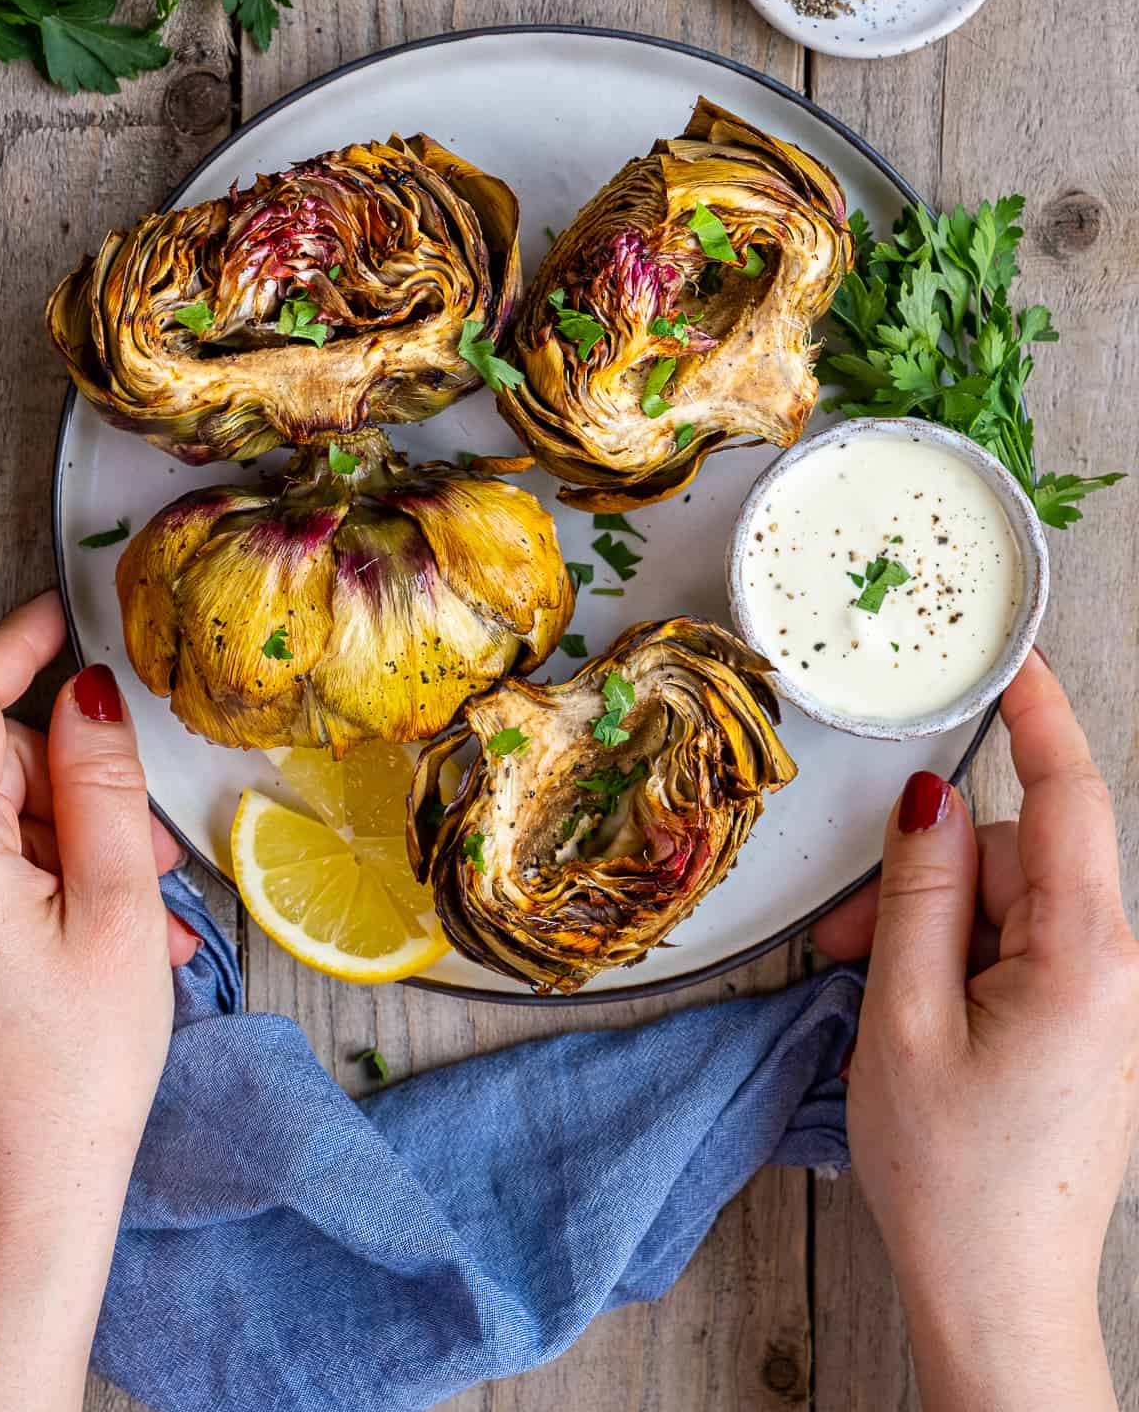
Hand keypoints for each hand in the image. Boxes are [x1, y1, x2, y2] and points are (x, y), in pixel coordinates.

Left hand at [0, 593, 193, 1411]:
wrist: (14, 1209)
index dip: (9, 645)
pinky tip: (114, 940)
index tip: (62, 616)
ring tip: (150, 911)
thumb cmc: (69, 1074)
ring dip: (75, 842)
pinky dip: (50, 887)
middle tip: (153, 837)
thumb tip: (88, 693)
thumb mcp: (116, 911)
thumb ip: (105, 788)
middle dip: (73, 778)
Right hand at [812, 649, 1138, 1411]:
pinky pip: (1015, 956)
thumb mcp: (905, 1017)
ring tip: (869, 998)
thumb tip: (929, 800)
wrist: (1000, 1305)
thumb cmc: (953, 1177)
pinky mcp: (1079, 1033)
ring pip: (1007, 908)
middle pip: (1017, 858)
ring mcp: (1101, 1005)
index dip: (1039, 715)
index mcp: (1085, 955)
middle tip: (848, 944)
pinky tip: (908, 1019)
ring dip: (929, 929)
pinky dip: (953, 965)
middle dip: (926, 878)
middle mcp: (1112, 969)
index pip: (1070, 796)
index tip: (1011, 655)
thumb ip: (920, 893)